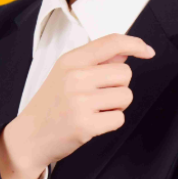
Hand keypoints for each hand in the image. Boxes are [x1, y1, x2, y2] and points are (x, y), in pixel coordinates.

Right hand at [5, 33, 155, 172]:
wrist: (29, 136)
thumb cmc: (51, 102)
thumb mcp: (66, 72)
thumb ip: (96, 60)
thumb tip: (126, 51)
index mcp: (72, 59)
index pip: (112, 42)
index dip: (135, 44)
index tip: (148, 51)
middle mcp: (76, 76)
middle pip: (125, 72)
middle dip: (119, 85)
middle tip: (98, 95)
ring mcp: (80, 101)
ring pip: (125, 95)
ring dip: (116, 104)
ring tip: (94, 108)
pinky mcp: (85, 125)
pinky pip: (119, 118)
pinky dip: (111, 121)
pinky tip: (93, 122)